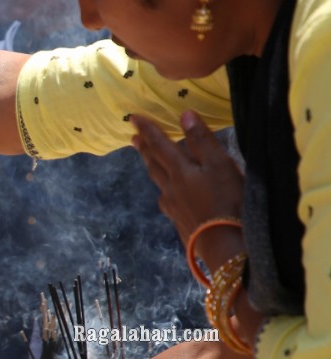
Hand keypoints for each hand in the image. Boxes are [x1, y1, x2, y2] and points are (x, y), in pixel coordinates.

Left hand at [131, 111, 243, 241]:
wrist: (222, 244)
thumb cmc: (226, 200)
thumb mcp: (220, 165)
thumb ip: (202, 140)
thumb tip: (184, 114)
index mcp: (179, 171)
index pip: (159, 145)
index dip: (147, 130)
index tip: (132, 117)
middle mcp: (169, 188)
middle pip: (153, 164)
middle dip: (144, 149)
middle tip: (134, 139)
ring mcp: (172, 207)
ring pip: (159, 183)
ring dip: (152, 168)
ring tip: (149, 162)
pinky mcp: (179, 222)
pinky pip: (167, 200)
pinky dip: (165, 189)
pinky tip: (168, 195)